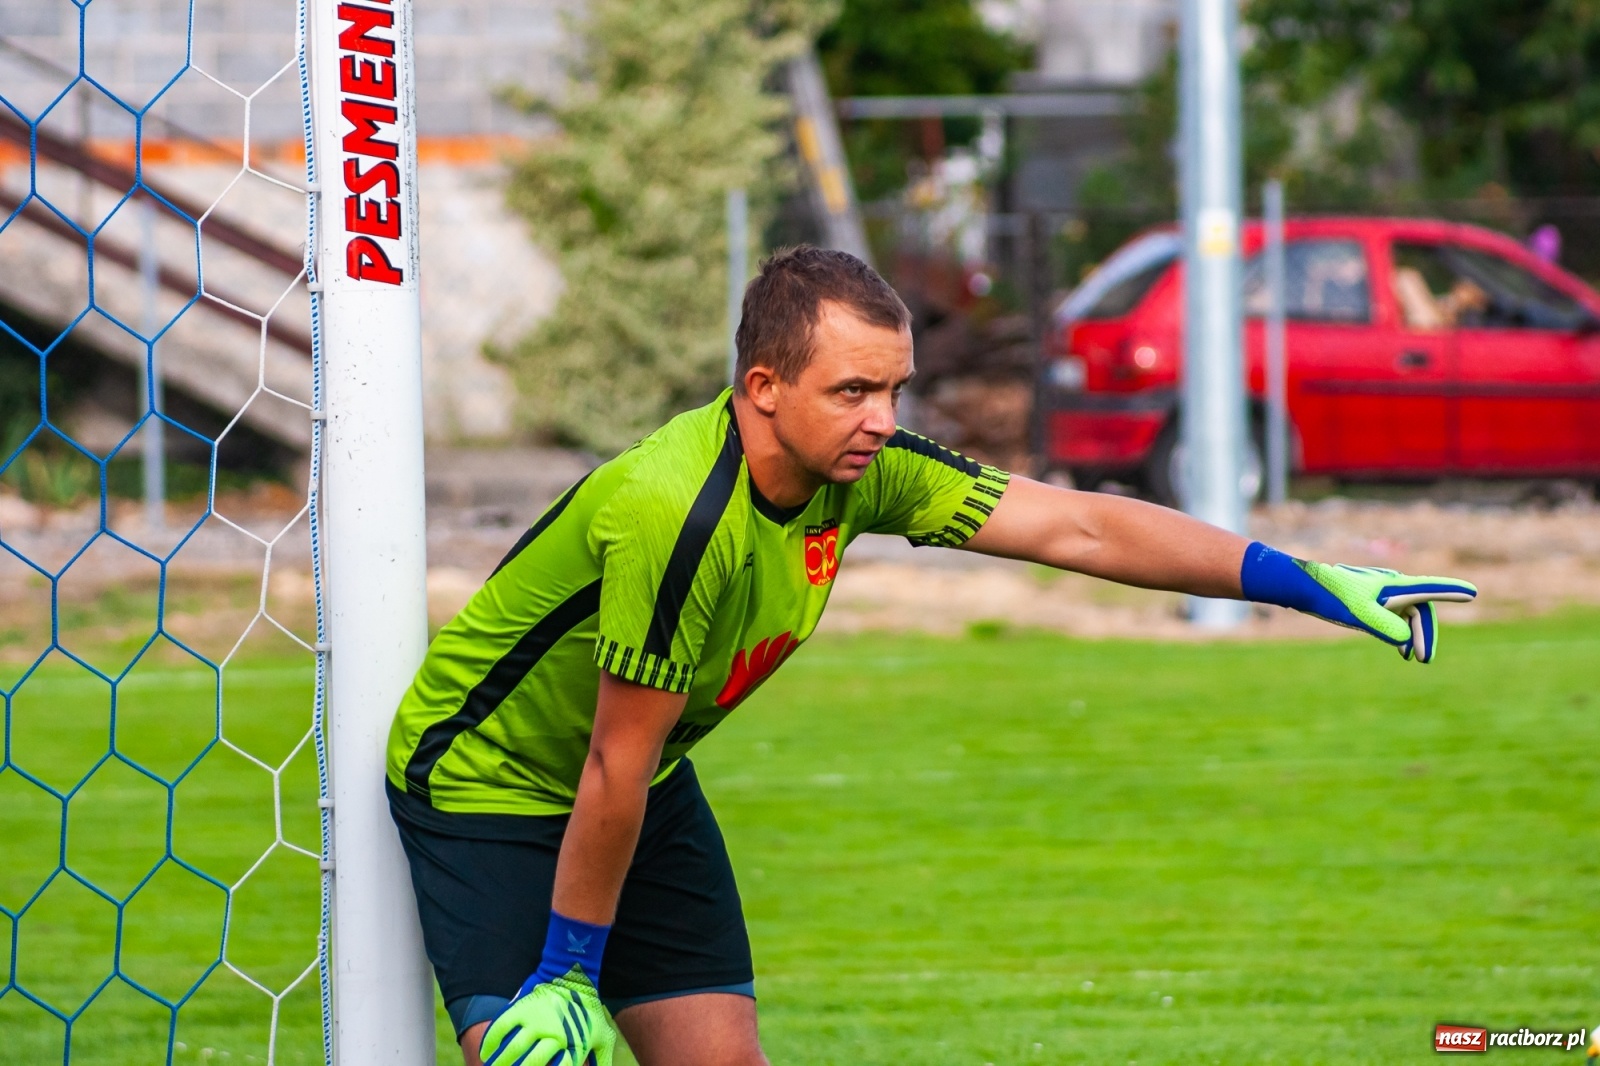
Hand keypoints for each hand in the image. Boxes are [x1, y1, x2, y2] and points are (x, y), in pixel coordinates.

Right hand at [479, 969, 615, 1065]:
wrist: (576, 978)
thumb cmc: (589, 1012)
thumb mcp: (603, 1038)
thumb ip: (602, 1063)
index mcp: (573, 1047)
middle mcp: (554, 1036)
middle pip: (530, 1064)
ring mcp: (537, 1021)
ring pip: (512, 1051)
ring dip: (499, 1063)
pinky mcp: (523, 1008)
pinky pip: (500, 1028)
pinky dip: (489, 1043)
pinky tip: (485, 1054)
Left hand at [1240, 542, 1476, 662]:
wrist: (1304, 588)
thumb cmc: (1332, 597)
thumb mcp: (1359, 615)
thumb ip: (1384, 625)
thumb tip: (1406, 638)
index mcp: (1394, 585)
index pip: (1429, 588)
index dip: (1451, 591)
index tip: (1472, 593)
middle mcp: (1392, 585)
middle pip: (1420, 609)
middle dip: (1426, 634)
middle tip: (1424, 660)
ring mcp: (1382, 592)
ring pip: (1409, 614)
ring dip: (1415, 635)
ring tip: (1416, 658)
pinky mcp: (1371, 600)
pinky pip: (1396, 616)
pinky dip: (1402, 632)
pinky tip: (1402, 649)